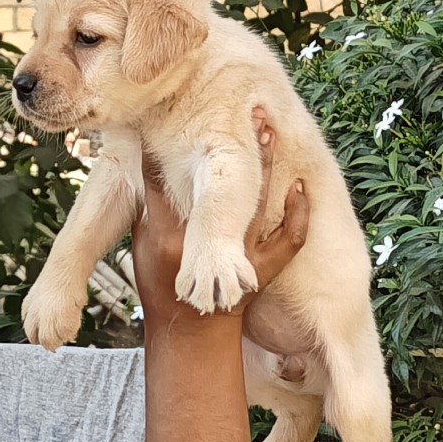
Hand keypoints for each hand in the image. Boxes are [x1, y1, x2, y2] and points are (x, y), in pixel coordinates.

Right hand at [131, 108, 308, 321]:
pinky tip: (299, 185)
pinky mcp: (263, 268)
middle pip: (217, 184)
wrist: (193, 332)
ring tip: (268, 128)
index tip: (169, 114)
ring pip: (256, 202)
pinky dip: (297, 213)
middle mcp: (204, 245)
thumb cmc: (162, 287)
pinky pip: (289, 239)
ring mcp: (238, 257)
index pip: (163, 181)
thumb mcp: (142, 247)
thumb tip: (150, 161)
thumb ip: (149, 207)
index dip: (165, 146)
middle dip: (228, 143)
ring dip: (265, 163)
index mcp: (166, 238)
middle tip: (241, 109)